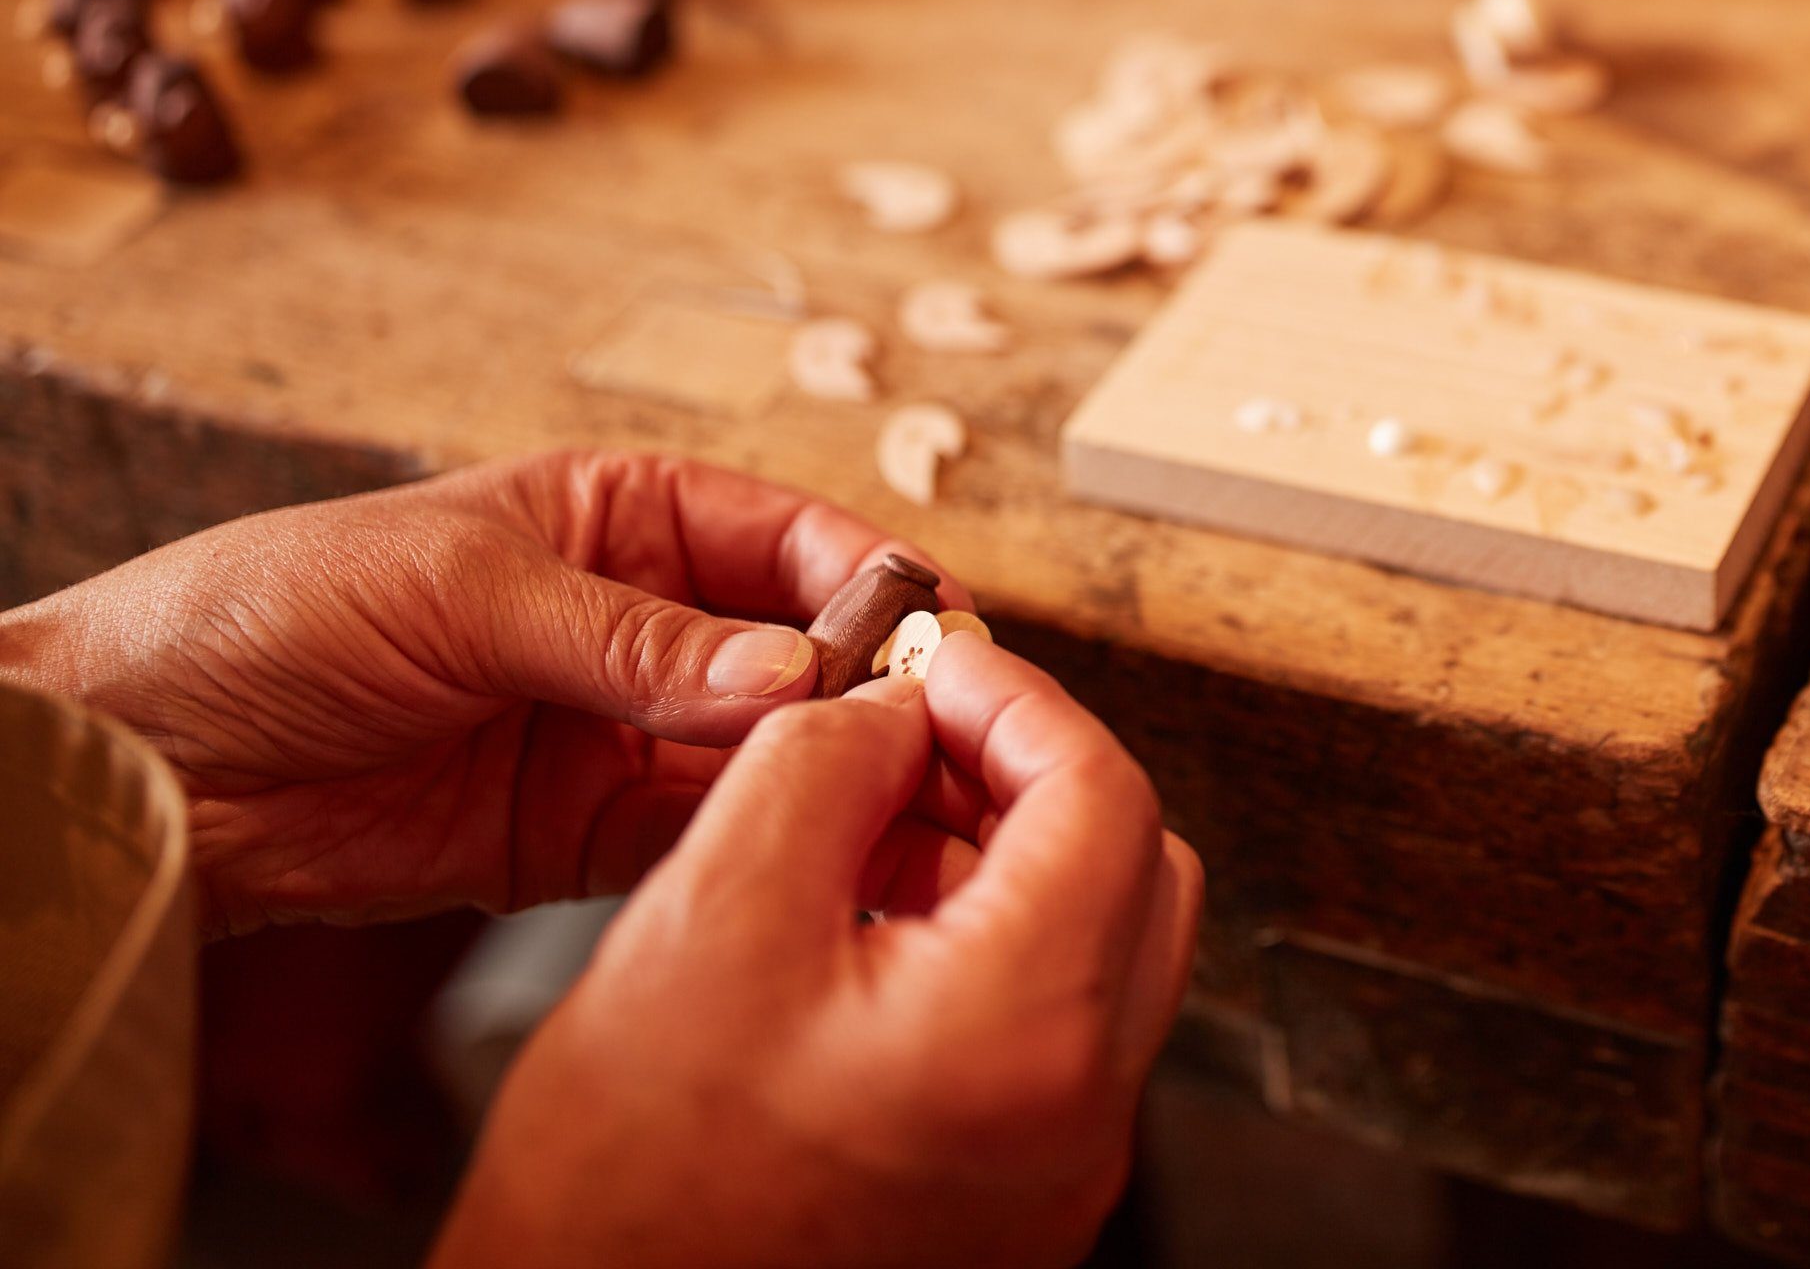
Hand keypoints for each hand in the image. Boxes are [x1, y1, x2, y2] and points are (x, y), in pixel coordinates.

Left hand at [0, 448, 969, 935]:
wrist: (139, 763)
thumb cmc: (266, 617)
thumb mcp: (460, 594)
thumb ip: (632, 639)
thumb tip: (788, 668)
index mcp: (618, 514)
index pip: (784, 535)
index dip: (867, 581)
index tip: (936, 637)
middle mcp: (639, 619)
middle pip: (798, 648)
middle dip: (868, 690)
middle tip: (935, 742)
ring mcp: (614, 730)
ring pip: (765, 751)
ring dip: (829, 780)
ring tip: (895, 814)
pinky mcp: (578, 838)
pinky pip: (697, 839)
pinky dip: (757, 852)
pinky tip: (804, 861)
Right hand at [433, 644, 1201, 1268]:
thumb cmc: (620, 1194)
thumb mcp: (709, 920)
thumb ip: (821, 766)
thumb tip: (894, 703)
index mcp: (1028, 1034)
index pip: (1102, 793)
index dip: (1014, 699)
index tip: (931, 665)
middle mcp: (1080, 1114)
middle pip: (1132, 865)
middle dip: (1027, 773)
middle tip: (912, 732)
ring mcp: (1060, 1168)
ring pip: (1097, 946)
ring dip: (1007, 858)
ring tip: (870, 824)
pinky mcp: (1019, 1201)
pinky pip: (1052, 1032)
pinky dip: (989, 948)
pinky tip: (873, 923)